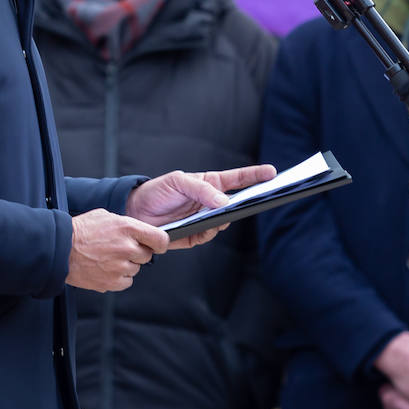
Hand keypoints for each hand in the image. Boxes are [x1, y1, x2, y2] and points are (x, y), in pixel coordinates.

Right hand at [66, 209, 167, 291]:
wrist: (60, 249)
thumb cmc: (80, 231)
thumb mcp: (105, 216)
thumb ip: (126, 224)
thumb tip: (140, 232)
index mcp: (127, 228)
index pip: (160, 239)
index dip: (159, 243)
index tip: (156, 245)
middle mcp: (126, 248)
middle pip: (147, 255)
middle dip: (137, 252)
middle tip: (119, 248)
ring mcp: (120, 267)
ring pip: (136, 269)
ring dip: (126, 264)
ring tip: (107, 257)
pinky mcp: (112, 282)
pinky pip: (127, 281)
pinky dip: (119, 277)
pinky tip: (106, 268)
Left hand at [125, 165, 275, 248]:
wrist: (135, 213)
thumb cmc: (158, 191)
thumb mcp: (177, 182)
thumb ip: (201, 189)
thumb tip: (225, 202)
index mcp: (209, 184)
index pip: (237, 179)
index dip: (255, 176)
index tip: (273, 173)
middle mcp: (211, 202)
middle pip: (238, 203)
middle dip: (251, 201)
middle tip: (264, 199)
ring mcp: (205, 219)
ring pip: (224, 222)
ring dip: (222, 219)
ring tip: (217, 215)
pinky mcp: (196, 235)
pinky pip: (208, 236)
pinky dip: (206, 232)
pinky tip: (198, 227)